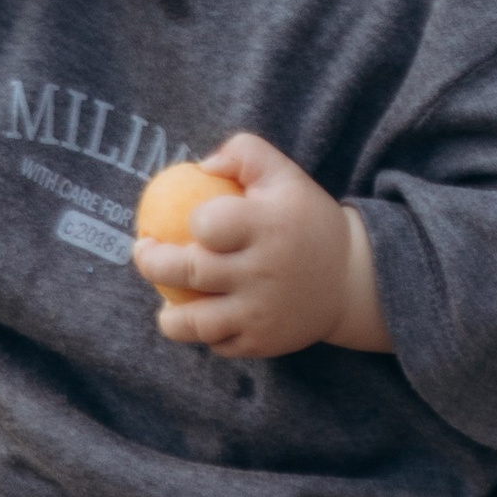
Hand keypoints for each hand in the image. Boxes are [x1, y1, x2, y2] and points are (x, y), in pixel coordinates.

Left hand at [132, 135, 386, 358]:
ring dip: (170, 317)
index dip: (193, 221)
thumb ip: (244, 152)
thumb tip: (200, 166)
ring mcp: (261, 313)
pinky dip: (205, 334)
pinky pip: (219, 344)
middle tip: (143, 252)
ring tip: (166, 306)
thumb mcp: (285, 174)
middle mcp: (263, 272)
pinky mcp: (263, 343)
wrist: (352, 278)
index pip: (210, 224)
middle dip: (152, 263)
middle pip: (189, 273)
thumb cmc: (305, 218)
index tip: (188, 220)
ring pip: (195, 324)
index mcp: (268, 226)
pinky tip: (203, 317)